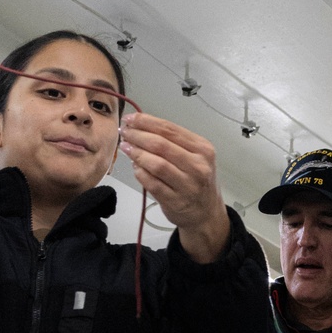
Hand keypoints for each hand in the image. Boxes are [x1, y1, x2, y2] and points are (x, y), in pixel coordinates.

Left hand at [119, 113, 229, 262]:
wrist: (206, 212)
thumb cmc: (197, 181)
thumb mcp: (196, 156)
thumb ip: (173, 141)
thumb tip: (140, 127)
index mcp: (203, 149)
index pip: (170, 129)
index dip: (146, 122)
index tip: (131, 119)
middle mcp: (198, 166)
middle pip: (161, 145)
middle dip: (138, 136)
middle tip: (125, 132)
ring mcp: (187, 186)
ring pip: (156, 164)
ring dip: (137, 154)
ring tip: (127, 148)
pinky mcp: (175, 201)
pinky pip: (152, 183)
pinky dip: (140, 173)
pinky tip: (135, 167)